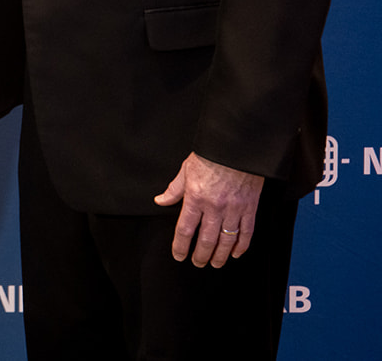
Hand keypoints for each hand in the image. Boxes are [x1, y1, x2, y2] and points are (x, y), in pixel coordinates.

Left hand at [154, 152, 262, 267]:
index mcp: (196, 198)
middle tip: (197, 263)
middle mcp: (215, 207)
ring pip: (226, 240)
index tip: (179, 255)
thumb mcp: (186, 169)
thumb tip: (161, 201)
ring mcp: (234, 209)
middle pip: (206, 239)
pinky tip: (236, 253)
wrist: (236, 147)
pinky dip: (242, 245)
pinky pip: (247, 232)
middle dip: (201, 255)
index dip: (181, 246)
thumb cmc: (211, 155)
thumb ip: (174, 189)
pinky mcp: (249, 208)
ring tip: (215, 264)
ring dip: (220, 255)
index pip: (185, 229)